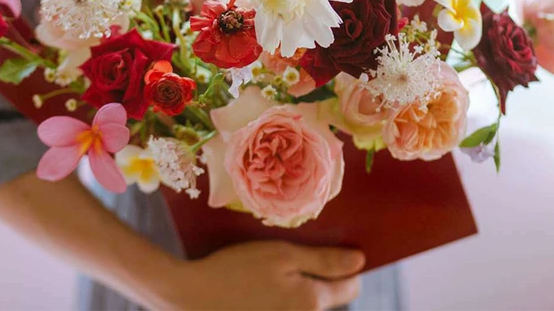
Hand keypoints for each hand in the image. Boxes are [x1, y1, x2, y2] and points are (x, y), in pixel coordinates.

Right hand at [168, 241, 363, 309]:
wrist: (193, 297)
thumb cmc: (238, 269)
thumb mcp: (282, 254)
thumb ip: (324, 260)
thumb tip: (360, 262)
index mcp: (312, 301)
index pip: (350, 287)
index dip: (347, 265)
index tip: (335, 247)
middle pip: (326, 297)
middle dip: (321, 276)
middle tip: (297, 251)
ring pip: (304, 304)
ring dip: (299, 287)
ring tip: (274, 266)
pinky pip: (285, 309)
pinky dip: (280, 296)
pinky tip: (260, 283)